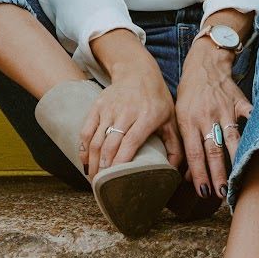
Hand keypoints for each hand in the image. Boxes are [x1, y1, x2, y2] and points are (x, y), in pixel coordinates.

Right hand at [80, 58, 184, 179]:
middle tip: (103, 185)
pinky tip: (85, 162)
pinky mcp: (96, 106)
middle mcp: (126, 111)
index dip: (121, 161)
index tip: (116, 179)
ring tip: (94, 179)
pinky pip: (85, 131)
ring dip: (93, 162)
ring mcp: (109, 109)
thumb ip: (175, 146)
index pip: (130, 142)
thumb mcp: (171, 120)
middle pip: (110, 144)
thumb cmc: (157, 100)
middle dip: (105, 168)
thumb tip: (173, 172)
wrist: (137, 72)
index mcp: (147, 116)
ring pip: (95, 139)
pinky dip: (83, 149)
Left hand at [174, 40, 252, 198]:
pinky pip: (250, 116)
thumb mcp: (179, 116)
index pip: (194, 153)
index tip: (202, 191)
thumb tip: (186, 174)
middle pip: (213, 151)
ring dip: (235, 161)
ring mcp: (225, 109)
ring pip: (231, 139)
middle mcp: (207, 117)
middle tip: (221, 193)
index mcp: (188, 121)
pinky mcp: (239, 101)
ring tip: (239, 178)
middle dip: (218, 174)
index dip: (199, 173)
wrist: (204, 63)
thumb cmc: (189, 94)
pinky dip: (256, 128)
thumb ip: (184, 144)